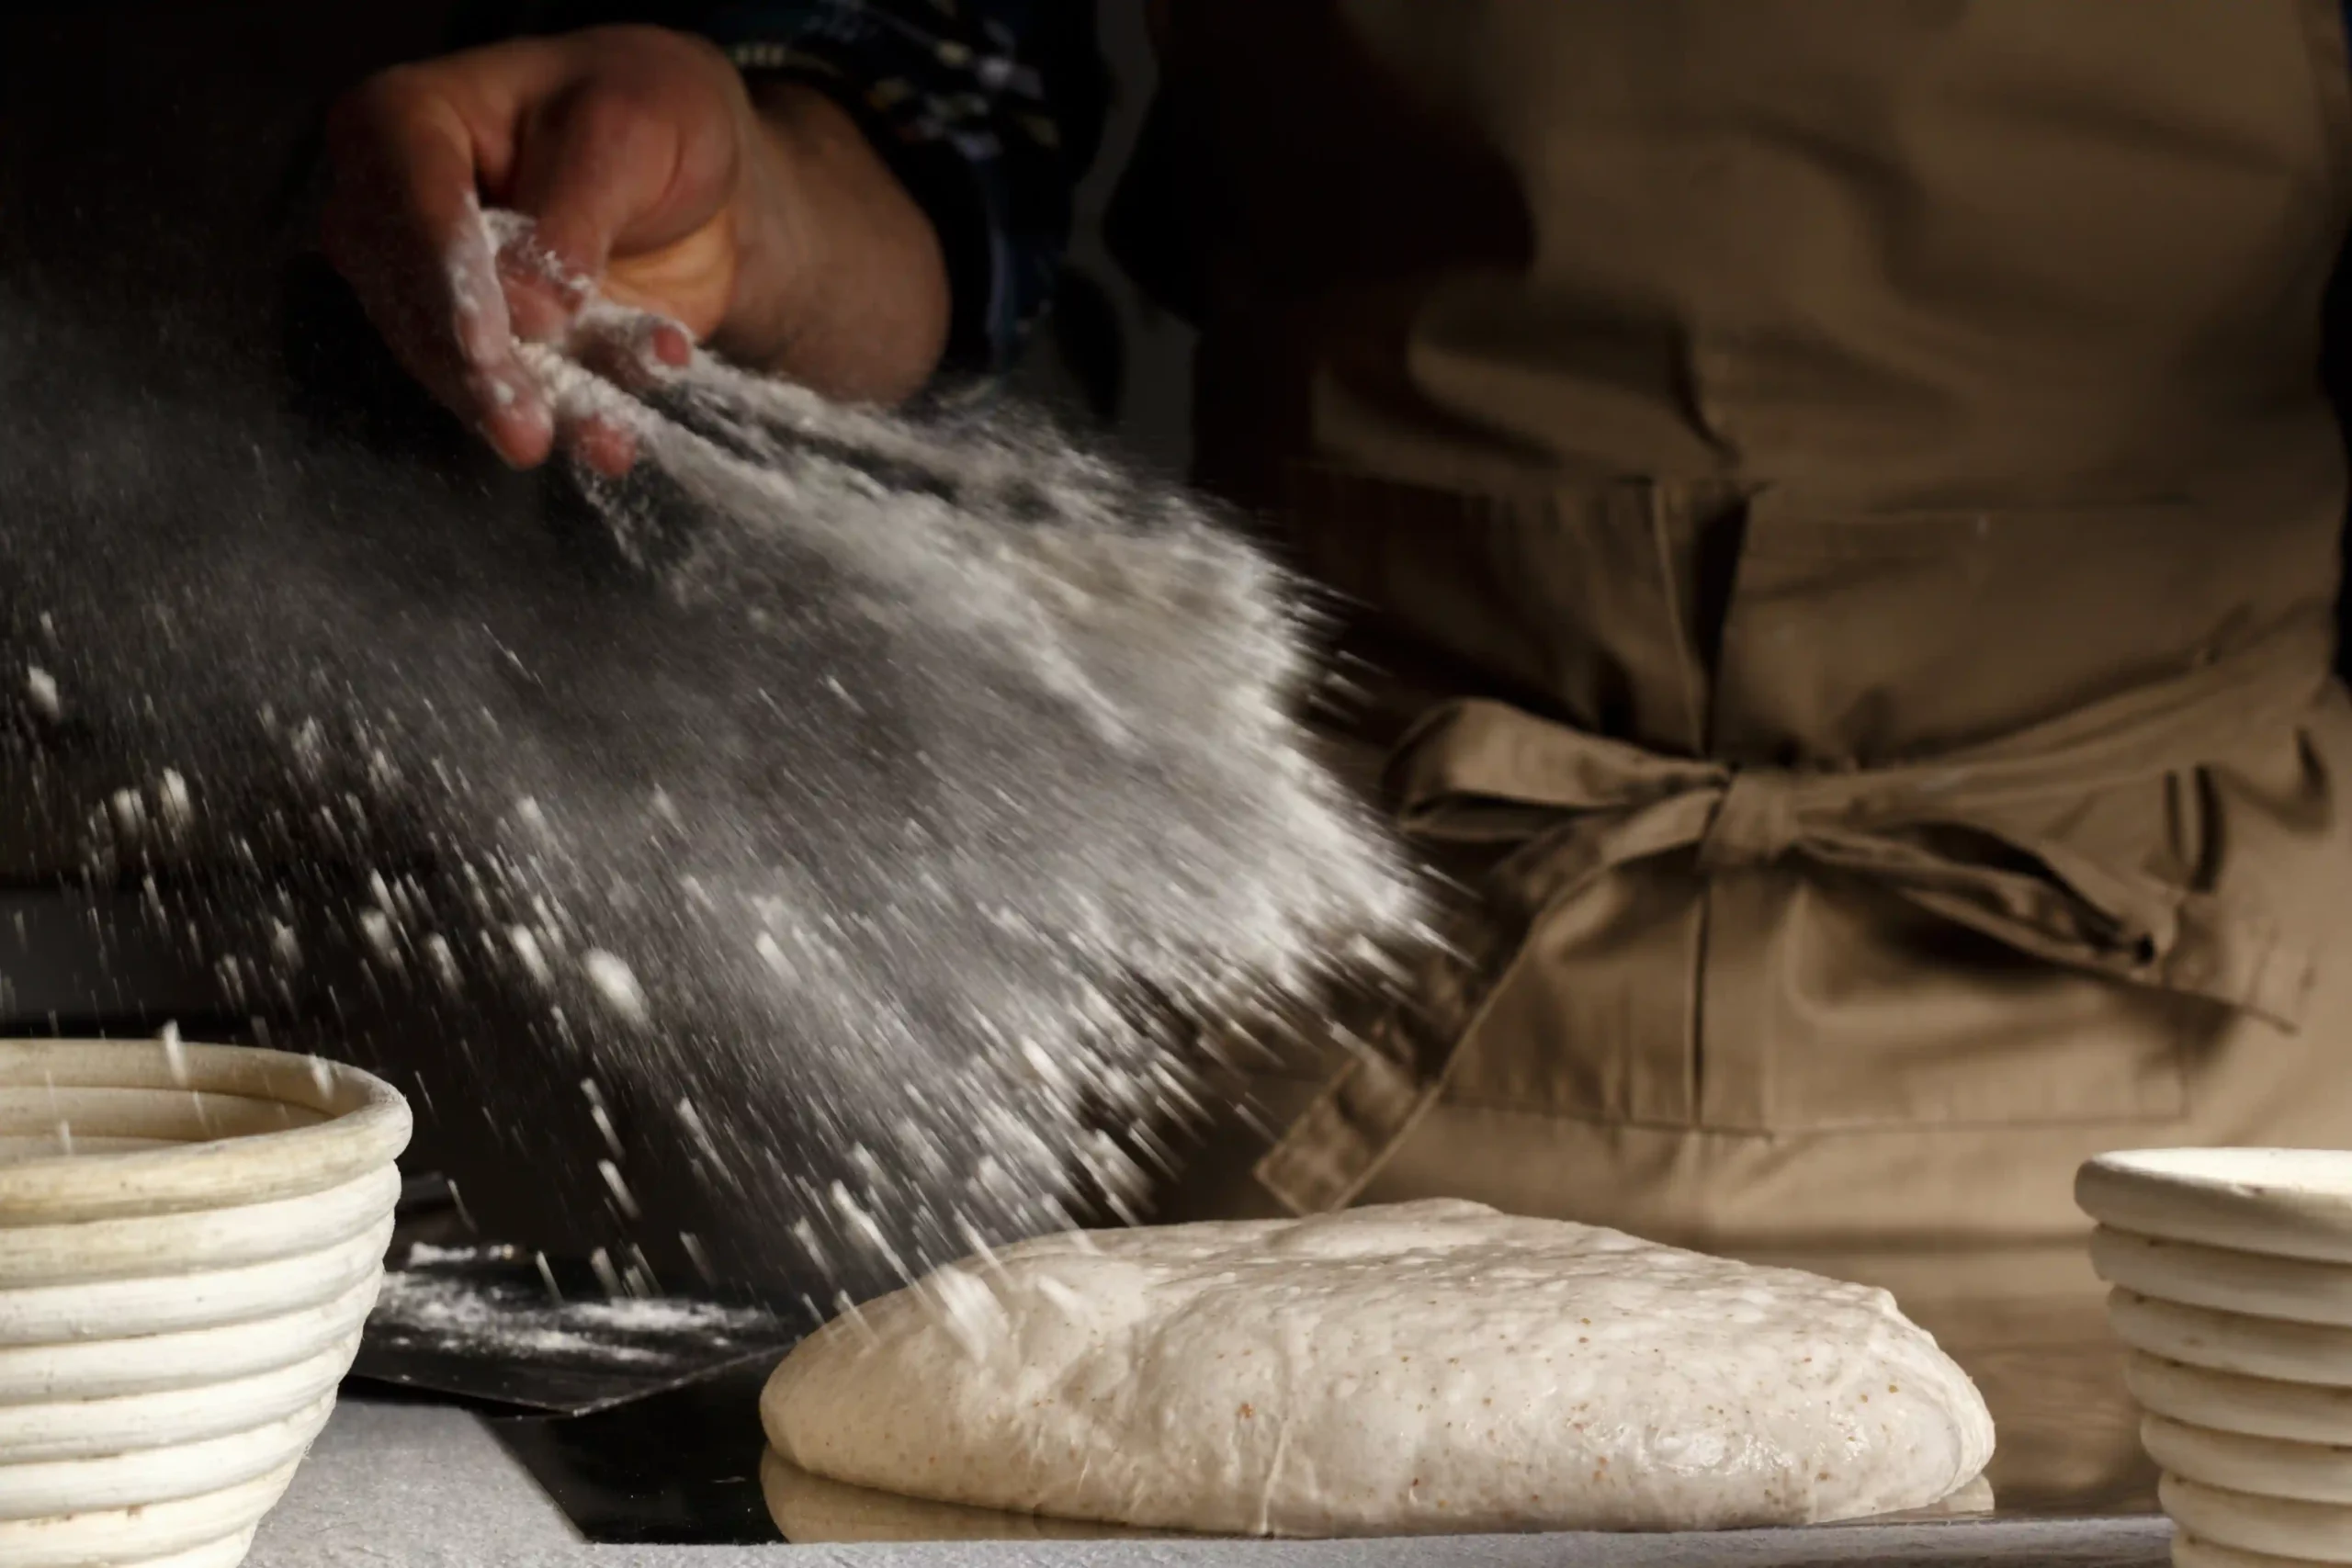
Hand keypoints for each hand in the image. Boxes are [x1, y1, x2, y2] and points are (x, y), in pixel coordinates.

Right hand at [322, 26, 951, 472]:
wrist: (698, 174)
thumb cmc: (649, 114)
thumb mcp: (628, 134)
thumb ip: (573, 219)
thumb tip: (529, 311)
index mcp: (404, 119)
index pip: (407, 199)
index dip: (442, 275)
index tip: (482, 340)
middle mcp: (398, 213)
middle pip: (415, 301)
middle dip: (475, 371)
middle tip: (522, 427)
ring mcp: (439, 294)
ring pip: (460, 366)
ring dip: (531, 410)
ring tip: (599, 441)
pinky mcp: (497, 353)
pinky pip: (524, 395)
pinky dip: (578, 419)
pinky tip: (619, 440)